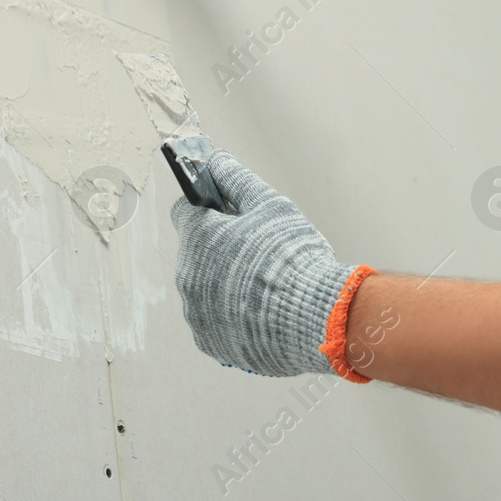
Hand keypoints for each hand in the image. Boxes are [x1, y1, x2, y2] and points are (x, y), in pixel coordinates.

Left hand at [169, 149, 374, 378]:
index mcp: (198, 237)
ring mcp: (196, 312)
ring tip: (264, 285)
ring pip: (204, 288)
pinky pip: (214, 320)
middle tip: (258, 251)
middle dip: (220, 247)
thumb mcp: (270, 205)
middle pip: (196, 252)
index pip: (184, 210)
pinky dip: (231, 314)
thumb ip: (237, 179)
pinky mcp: (209, 341)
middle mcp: (188, 275)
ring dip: (224, 282)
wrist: (316, 317)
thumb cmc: (293, 256)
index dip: (207, 207)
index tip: (227, 211)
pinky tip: (260, 311)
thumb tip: (215, 159)